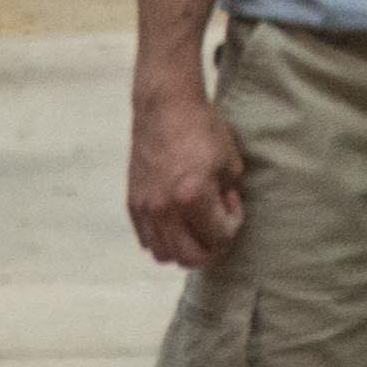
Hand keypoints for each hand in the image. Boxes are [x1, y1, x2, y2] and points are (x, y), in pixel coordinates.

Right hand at [126, 74, 246, 269]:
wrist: (164, 109)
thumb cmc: (201, 129)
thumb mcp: (229, 163)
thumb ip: (225, 197)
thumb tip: (219, 214)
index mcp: (193, 197)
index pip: (219, 237)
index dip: (233, 224)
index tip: (232, 203)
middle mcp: (165, 209)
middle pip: (189, 257)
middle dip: (210, 250)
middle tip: (218, 231)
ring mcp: (146, 209)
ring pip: (164, 255)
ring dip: (184, 249)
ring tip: (194, 228)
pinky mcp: (133, 204)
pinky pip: (146, 240)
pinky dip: (163, 240)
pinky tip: (175, 220)